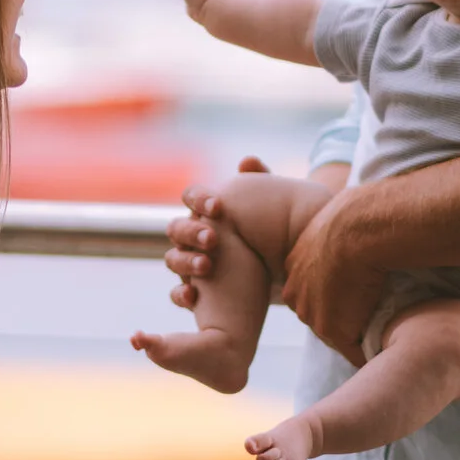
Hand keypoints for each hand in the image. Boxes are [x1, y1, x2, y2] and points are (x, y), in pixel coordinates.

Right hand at [165, 156, 270, 310]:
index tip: (219, 207)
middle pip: (177, 229)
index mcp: (206, 212)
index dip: (199, 199)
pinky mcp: (200, 292)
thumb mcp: (272, 207)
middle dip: (192, 232)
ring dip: (186, 262)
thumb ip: (262, 182)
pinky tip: (194, 297)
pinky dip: (182, 295)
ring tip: (207, 266)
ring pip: (174, 260)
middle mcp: (193, 237)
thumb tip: (247, 161)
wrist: (285, 269)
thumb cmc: (274, 232)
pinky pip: (180, 294)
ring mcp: (192, 264)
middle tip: (213, 238)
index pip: (191, 197)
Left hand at [280, 187, 386, 365]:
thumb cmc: (360, 213)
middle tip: (370, 313)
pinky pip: (353, 350)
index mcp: (296, 262)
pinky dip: (368, 350)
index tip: (357, 291)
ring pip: (334, 332)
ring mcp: (312, 312)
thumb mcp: (340, 215)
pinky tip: (386, 345)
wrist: (361, 228)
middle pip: (318, 312)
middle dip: (340, 315)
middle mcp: (296, 290)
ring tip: (381, 330)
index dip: (335, 293)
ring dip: (356, 334)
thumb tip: (361, 214)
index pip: (312, 288)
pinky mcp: (333, 330)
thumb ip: (341, 227)